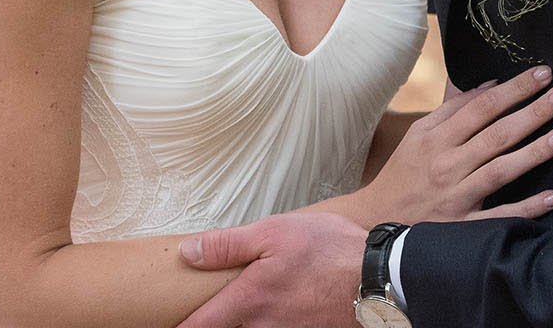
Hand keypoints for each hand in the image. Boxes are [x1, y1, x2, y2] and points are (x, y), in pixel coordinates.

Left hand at [177, 211, 363, 327]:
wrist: (382, 280)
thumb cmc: (331, 252)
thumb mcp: (274, 233)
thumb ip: (227, 246)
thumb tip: (188, 254)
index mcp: (248, 303)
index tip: (169, 324)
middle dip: (213, 323)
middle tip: (205, 310)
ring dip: (245, 322)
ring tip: (245, 304)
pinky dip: (269, 324)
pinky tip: (275, 308)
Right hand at [357, 65, 552, 222]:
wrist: (377, 220)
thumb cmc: (404, 173)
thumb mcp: (419, 135)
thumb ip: (452, 109)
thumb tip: (491, 85)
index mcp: (436, 138)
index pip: (481, 107)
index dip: (513, 89)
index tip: (541, 74)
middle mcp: (447, 165)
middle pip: (496, 135)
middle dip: (531, 112)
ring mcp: (456, 196)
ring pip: (499, 171)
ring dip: (532, 154)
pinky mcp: (462, 227)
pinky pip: (498, 217)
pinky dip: (525, 209)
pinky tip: (551, 197)